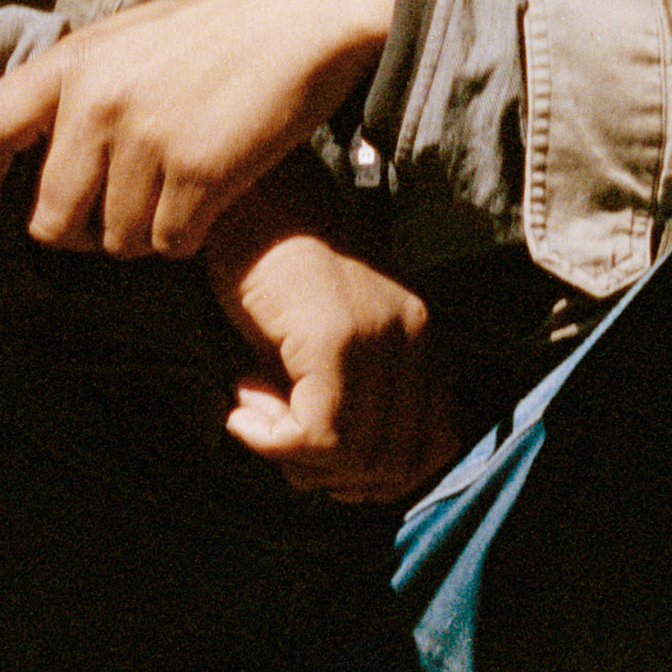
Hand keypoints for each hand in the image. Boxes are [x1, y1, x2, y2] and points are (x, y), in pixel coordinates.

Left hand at [0, 0, 396, 254]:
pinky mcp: (195, 173)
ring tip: (178, 193)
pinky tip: (211, 200)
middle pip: (51, 218)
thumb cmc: (223, 31)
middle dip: (80, 235)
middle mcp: (97, 102)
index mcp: (75, 63)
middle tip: (111, 224)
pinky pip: (169, 244)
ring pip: (116, 240)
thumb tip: (40, 143)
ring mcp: (144, 139)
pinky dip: (188, 235)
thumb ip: (86, 84)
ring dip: (145, 233)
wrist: (303, 18)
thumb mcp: (134, 38)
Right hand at [206, 195, 461, 508]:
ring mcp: (378, 335)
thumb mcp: (318, 337)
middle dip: (328, 475)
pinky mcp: (335, 337)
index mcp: (419, 337)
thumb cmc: (266, 263)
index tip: (314, 450)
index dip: (372, 476)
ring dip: (293, 455)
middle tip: (275, 432)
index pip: (433, 448)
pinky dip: (273, 441)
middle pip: (394, 465)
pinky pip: (320, 435)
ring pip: (356, 456)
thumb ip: (344, 393)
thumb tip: (330, 475)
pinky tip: (240, 408)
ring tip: (253, 407)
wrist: (239, 195)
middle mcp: (411, 336)